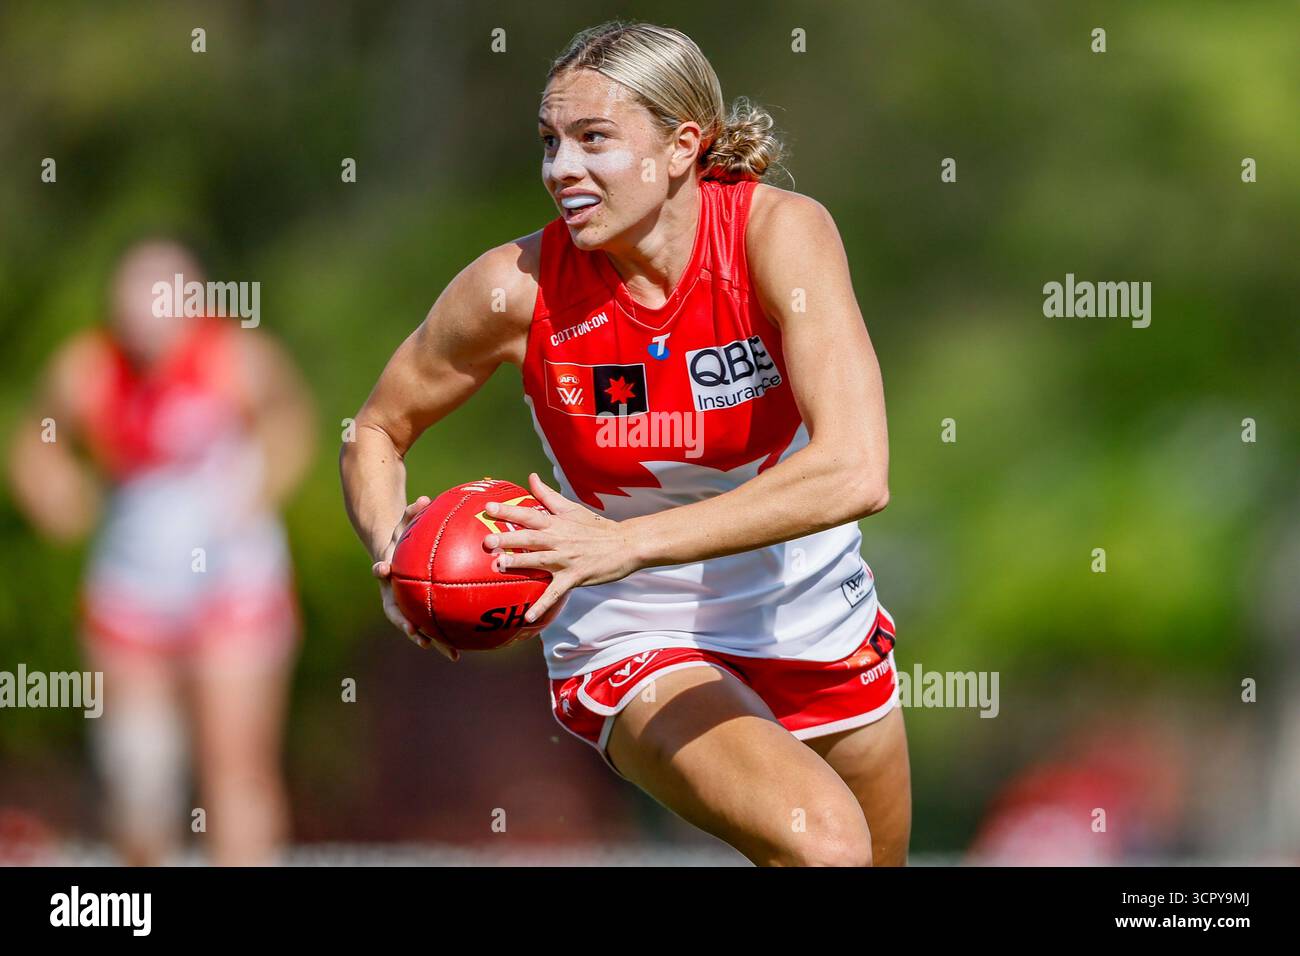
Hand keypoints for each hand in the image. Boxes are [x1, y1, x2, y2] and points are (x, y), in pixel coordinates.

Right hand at [371, 496, 460, 661]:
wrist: (395, 556)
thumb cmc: (403, 536)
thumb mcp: (405, 522)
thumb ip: (412, 512)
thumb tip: (424, 498)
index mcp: (388, 571)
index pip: (381, 569)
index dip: (381, 570)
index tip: (382, 570)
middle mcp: (392, 593)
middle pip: (395, 611)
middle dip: (404, 622)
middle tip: (415, 632)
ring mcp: (404, 606)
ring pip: (415, 626)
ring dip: (430, 639)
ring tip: (450, 653)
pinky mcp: (418, 613)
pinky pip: (431, 626)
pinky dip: (444, 639)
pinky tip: (460, 651)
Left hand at [482, 472, 639, 624]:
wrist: (625, 544)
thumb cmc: (596, 527)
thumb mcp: (572, 508)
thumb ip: (548, 495)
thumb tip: (531, 477)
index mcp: (556, 523)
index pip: (528, 514)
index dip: (508, 511)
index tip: (488, 507)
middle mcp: (558, 540)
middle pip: (529, 538)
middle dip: (508, 538)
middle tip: (487, 540)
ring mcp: (566, 559)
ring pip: (539, 561)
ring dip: (519, 563)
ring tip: (499, 565)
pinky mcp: (574, 577)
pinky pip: (556, 592)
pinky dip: (542, 605)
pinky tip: (528, 616)